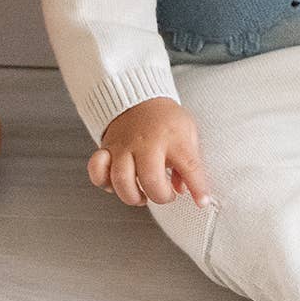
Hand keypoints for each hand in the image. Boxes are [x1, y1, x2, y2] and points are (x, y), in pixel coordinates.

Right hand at [88, 97, 210, 207]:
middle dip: (160, 196)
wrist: (139, 99)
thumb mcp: (188, 133)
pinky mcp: (106, 149)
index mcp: (174, 138)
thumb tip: (184, 189)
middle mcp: (147, 143)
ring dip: (133, 196)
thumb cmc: (166, 120)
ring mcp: (124, 146)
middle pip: (150, 179)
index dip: (198, 189)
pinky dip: (104, 183)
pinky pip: (97, 170)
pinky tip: (116, 184)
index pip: (190, 167)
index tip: (202, 201)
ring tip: (143, 195)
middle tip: (166, 194)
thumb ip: (190, 162)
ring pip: (121, 180)